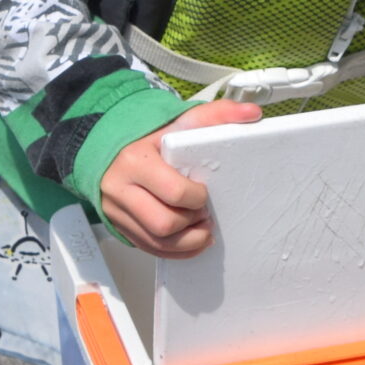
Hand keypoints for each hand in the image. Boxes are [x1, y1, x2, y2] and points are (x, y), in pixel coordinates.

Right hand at [99, 100, 261, 256]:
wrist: (112, 150)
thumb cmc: (150, 140)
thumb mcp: (180, 123)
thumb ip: (216, 115)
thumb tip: (252, 113)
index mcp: (135, 161)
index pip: (174, 192)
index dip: (197, 199)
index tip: (205, 193)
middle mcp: (120, 189)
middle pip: (164, 224)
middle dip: (192, 223)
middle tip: (205, 214)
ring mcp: (117, 211)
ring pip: (157, 243)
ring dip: (188, 242)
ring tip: (202, 230)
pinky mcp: (119, 226)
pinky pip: (149, 249)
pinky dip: (175, 251)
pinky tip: (191, 241)